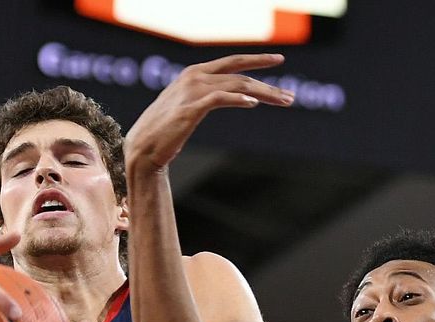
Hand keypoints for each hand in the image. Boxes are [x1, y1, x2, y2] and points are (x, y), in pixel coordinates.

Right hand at [124, 53, 293, 171]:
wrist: (143, 149)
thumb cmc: (166, 132)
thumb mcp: (190, 107)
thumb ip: (210, 97)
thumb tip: (238, 97)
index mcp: (195, 74)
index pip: (232, 62)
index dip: (257, 60)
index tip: (279, 59)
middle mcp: (194, 77)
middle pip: (240, 75)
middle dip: (268, 84)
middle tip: (291, 96)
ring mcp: (192, 91)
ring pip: (236, 86)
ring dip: (263, 93)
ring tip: (283, 101)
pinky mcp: (190, 109)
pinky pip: (220, 98)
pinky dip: (238, 99)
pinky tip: (253, 103)